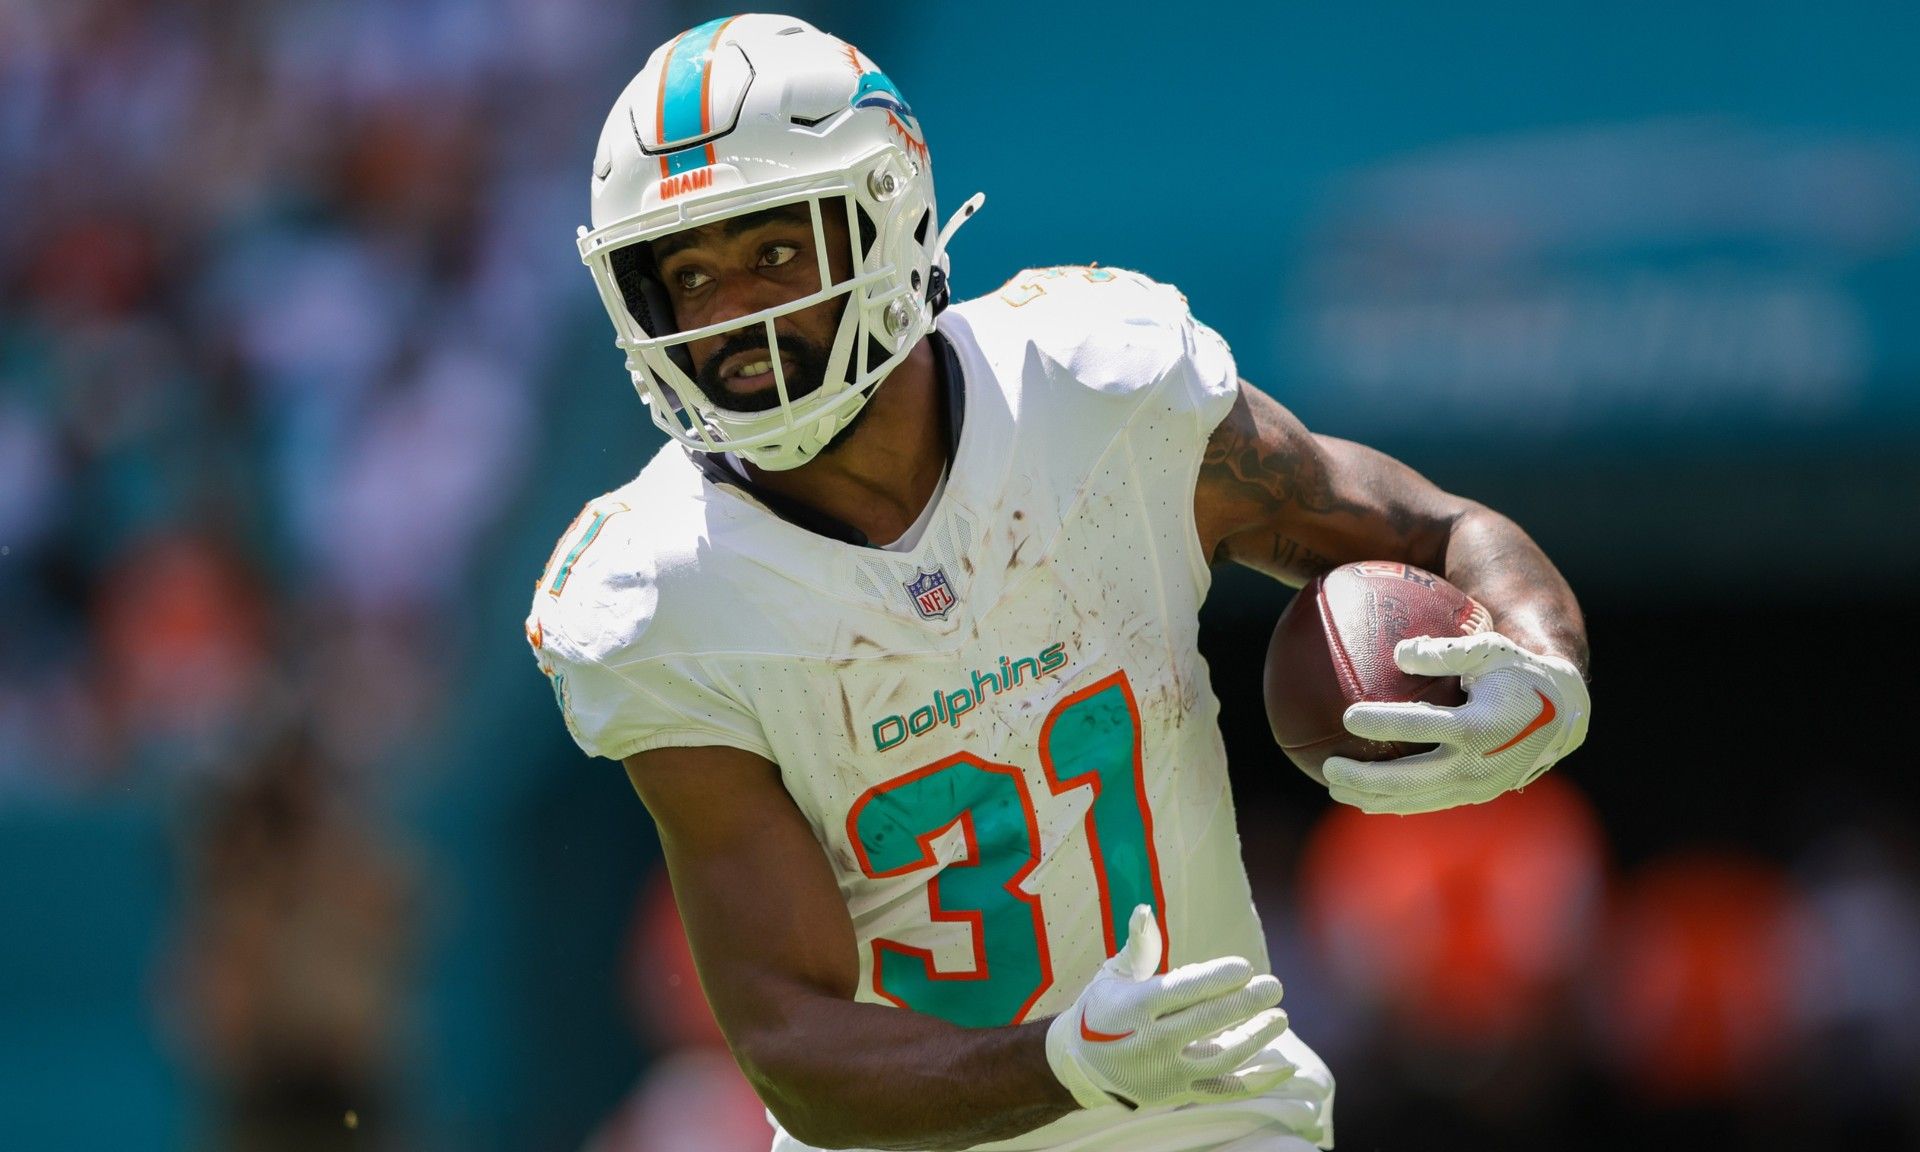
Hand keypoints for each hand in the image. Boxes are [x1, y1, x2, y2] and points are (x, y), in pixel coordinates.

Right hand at [1045, 905, 1295, 1110]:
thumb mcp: (1113, 974)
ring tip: (1280, 1018)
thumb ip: (1138, 946)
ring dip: (1255, 1038)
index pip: (1182, 991)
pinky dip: (1258, 1082)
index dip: (1217, 978)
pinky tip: (1284, 1065)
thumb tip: (1145, 910)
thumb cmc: (1105, 1008)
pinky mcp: (1178, 1094)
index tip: (1245, 967)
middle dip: (1245, 1004)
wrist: (1084, 1065)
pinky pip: (1224, 1091)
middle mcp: (1149, 1043)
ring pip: (1220, 1059)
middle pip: (1206, 1022)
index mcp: (1133, 1008)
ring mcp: (1165, 1073)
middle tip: (1274, 987)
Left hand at [1323, 631, 1589, 814]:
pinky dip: (1394, 801)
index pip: (1427, 726)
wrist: (1562, 716)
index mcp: (1483, 725)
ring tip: (1333, 787)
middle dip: (1366, 778)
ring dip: (1372, 797)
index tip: (1348, 716)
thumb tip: (1396, 652)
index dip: (1386, 723)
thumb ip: (1446, 650)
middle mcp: (1479, 764)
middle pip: (1413, 778)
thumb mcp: (1490, 650)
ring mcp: (1477, 786)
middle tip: (1329, 767)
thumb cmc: (1515, 672)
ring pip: (1415, 798)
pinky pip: (1427, 802)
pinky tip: (1362, 798)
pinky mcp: (1475, 796)